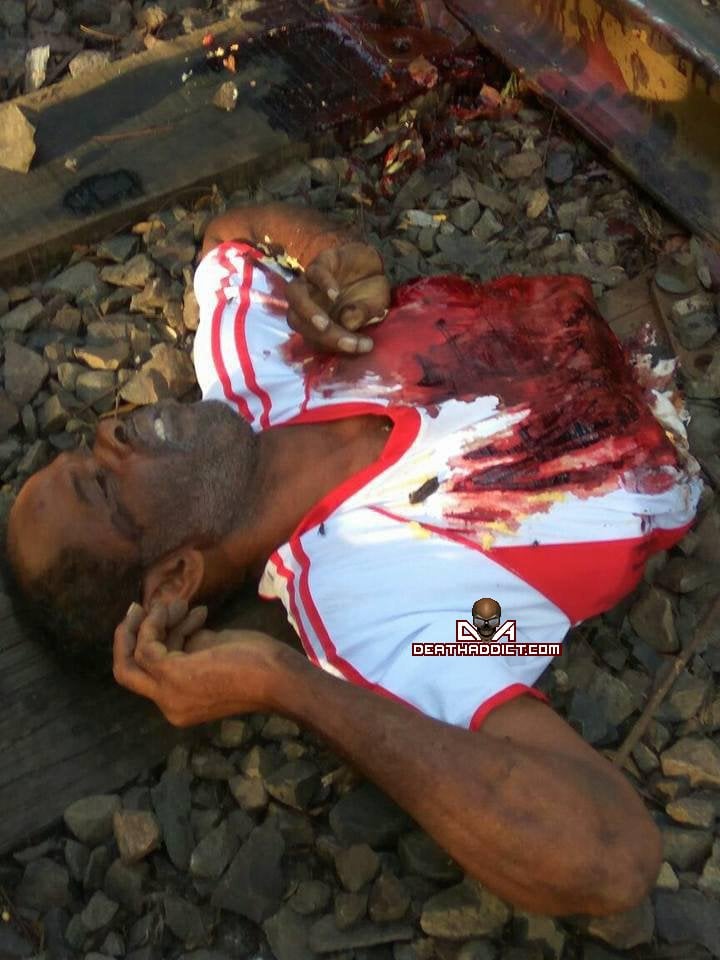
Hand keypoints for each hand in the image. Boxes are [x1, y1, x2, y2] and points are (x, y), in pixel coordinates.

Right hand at [113, 599, 284, 726]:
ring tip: (179, 603)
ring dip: (152, 623)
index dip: (155, 641)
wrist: (277, 676)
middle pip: (126, 673)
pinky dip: (156, 623)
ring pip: (134, 658)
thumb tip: (172, 624)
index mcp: (181, 703)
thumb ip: (190, 645)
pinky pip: (148, 646)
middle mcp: (169, 705)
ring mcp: (168, 694)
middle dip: (126, 637)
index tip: (164, 614)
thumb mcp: (214, 652)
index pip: (152, 672)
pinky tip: (178, 608)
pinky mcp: (172, 676)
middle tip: (136, 609)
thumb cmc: (257, 664)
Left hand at [285, 242, 390, 353]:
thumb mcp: (373, 309)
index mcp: (314, 322)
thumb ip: (361, 316)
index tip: (363, 347)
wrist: (375, 266)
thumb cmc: (369, 295)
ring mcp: (310, 282)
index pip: (315, 339)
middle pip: (298, 321)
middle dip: (323, 336)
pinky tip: (335, 294)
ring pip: (294, 296)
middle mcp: (306, 303)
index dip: (336, 346)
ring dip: (308, 313)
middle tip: (349, 342)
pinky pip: (314, 273)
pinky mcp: (320, 262)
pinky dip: (323, 284)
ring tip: (325, 325)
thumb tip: (348, 324)